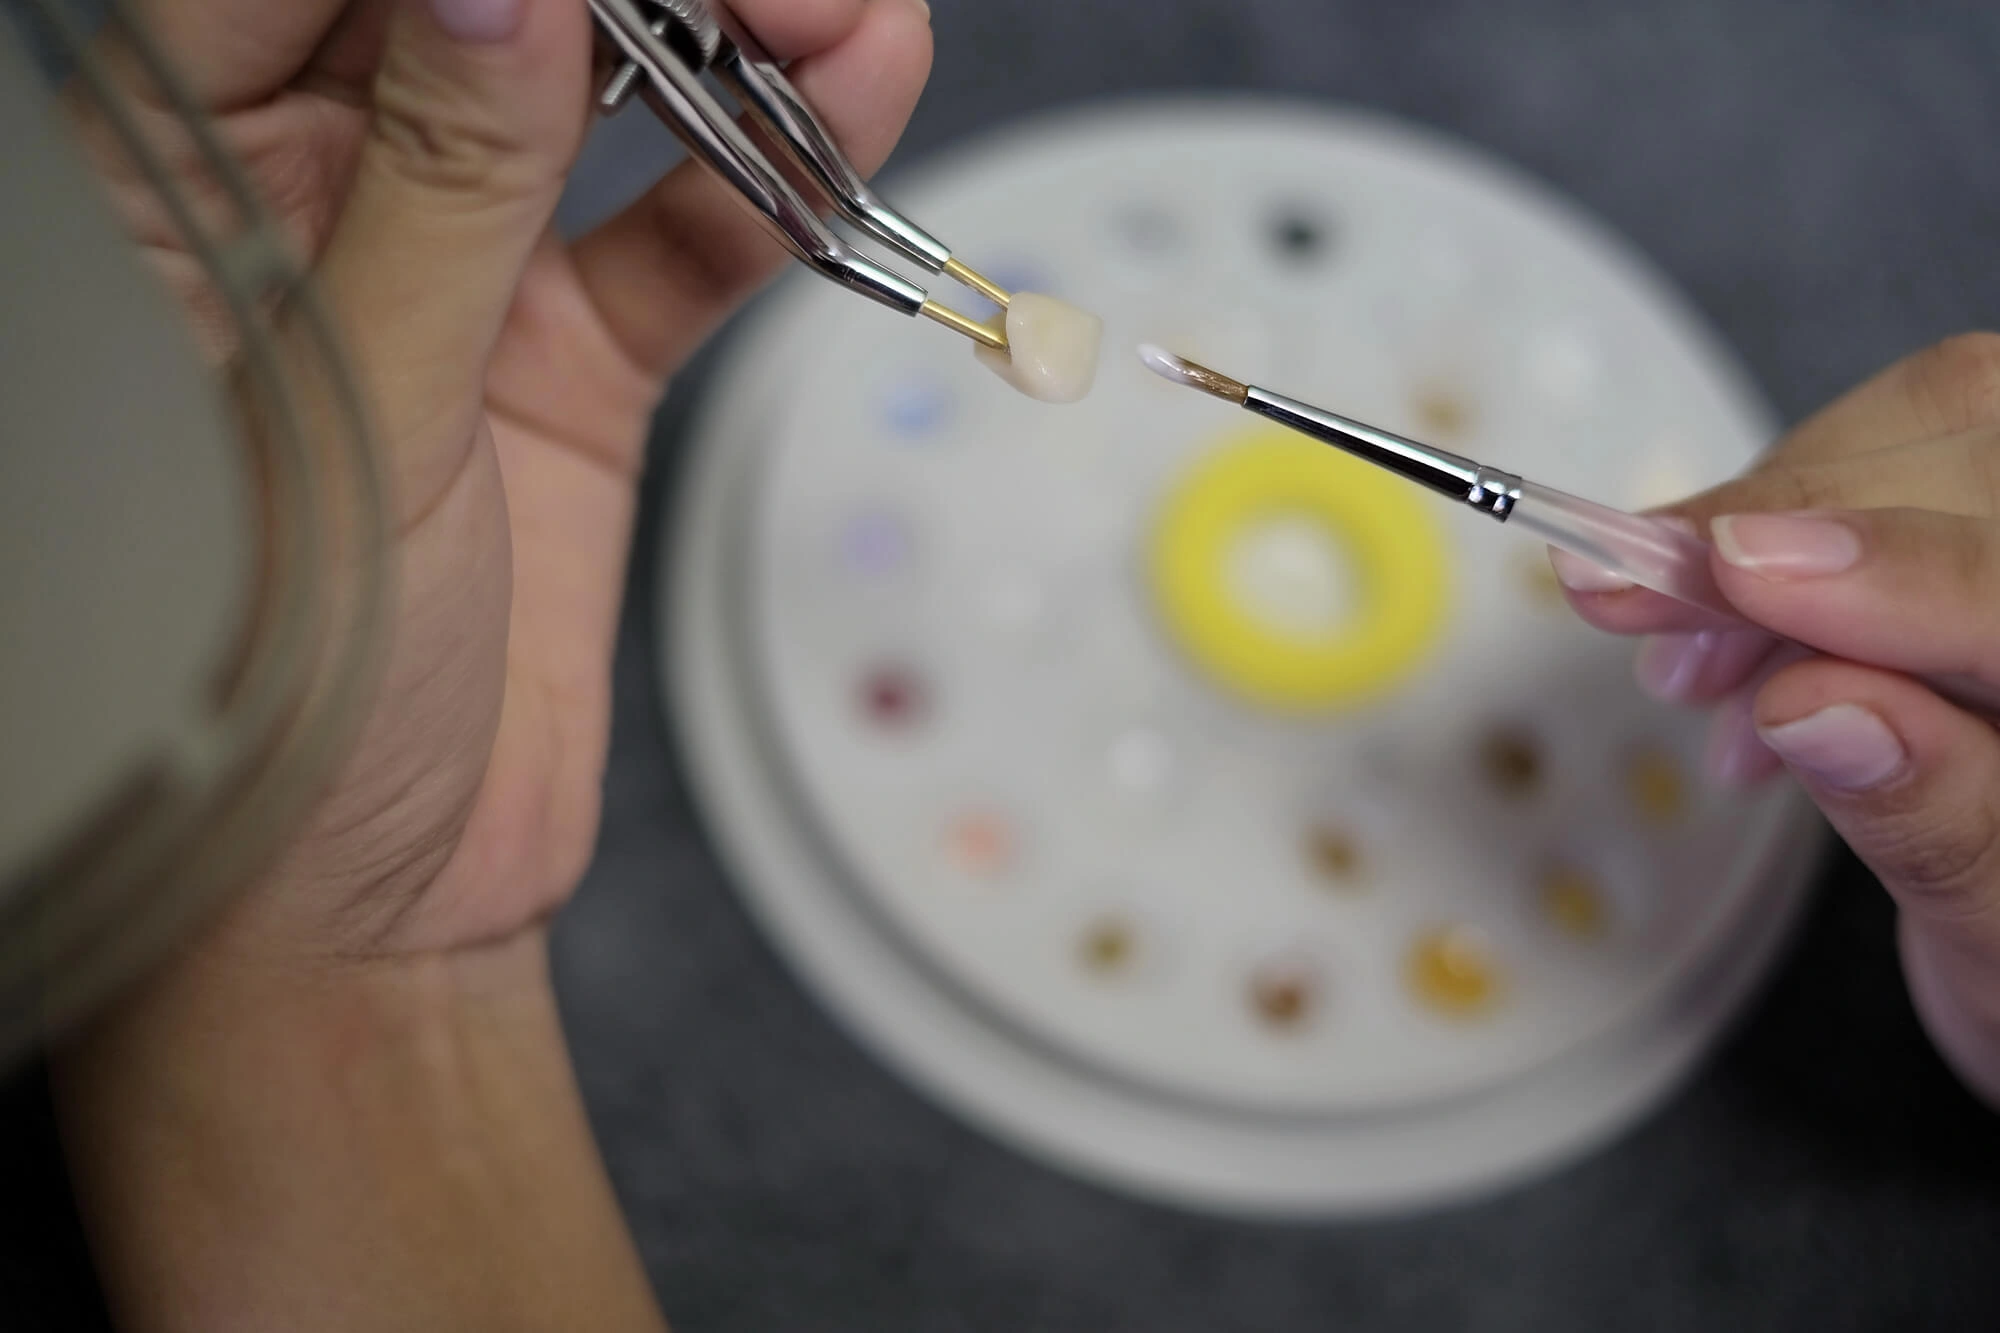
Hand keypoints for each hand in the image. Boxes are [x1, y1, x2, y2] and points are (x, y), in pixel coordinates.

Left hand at [89, 0, 932, 961]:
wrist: (368, 907)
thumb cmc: (265, 705)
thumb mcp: (350, 426)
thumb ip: (437, 198)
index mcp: (174, 192)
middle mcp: (315, 206)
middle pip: (485, 12)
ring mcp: (457, 282)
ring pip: (601, 103)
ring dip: (736, 52)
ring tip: (848, 20)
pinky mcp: (568, 363)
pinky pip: (680, 244)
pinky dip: (770, 190)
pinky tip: (852, 119)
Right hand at [1553, 332, 1999, 1106]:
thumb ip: (1938, 821)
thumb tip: (1817, 707)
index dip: (1888, 570)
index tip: (1732, 570)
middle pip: (1973, 446)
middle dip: (1788, 518)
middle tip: (1631, 589)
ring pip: (1926, 431)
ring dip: (1769, 532)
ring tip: (1683, 664)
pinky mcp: (1984, 535)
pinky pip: (1896, 473)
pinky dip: (1782, 551)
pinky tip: (1737, 661)